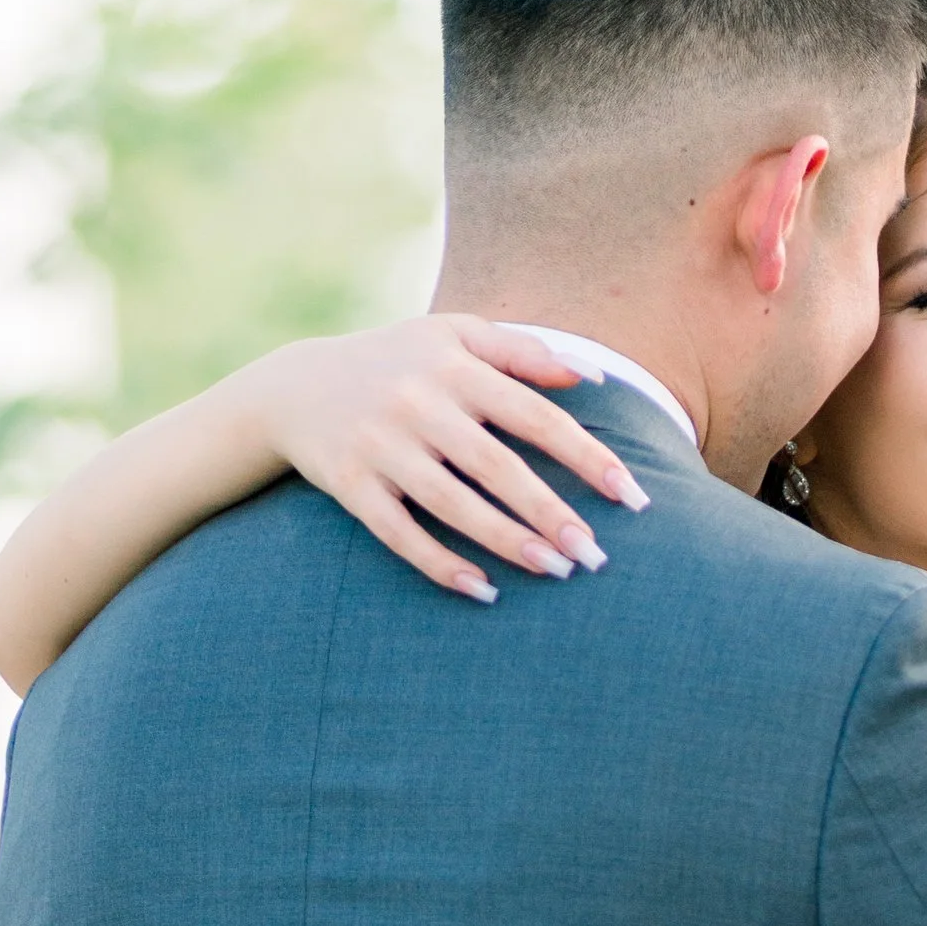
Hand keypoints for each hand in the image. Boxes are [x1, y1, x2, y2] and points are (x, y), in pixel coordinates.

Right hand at [244, 317, 652, 602]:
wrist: (294, 385)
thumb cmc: (397, 361)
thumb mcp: (453, 334)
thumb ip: (523, 351)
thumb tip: (592, 376)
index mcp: (454, 366)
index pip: (536, 416)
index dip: (587, 458)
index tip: (632, 497)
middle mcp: (418, 403)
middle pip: (498, 466)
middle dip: (552, 513)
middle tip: (596, 555)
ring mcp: (382, 446)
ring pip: (452, 504)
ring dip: (507, 543)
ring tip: (557, 572)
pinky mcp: (351, 485)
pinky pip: (399, 533)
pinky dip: (440, 564)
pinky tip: (484, 591)